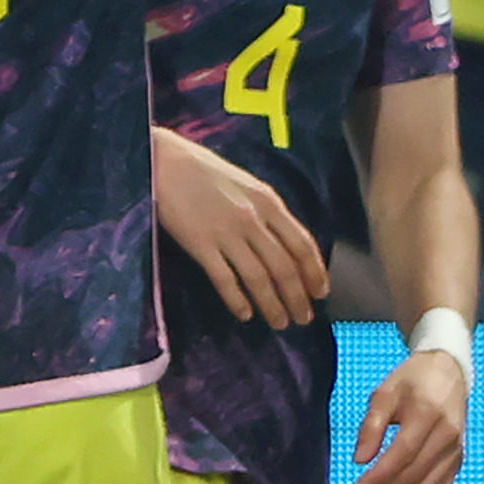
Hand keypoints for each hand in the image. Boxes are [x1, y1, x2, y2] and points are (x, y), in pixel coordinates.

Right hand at [153, 126, 327, 328]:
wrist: (163, 160)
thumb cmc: (202, 170)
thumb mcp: (246, 184)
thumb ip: (266, 211)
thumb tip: (284, 244)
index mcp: (267, 202)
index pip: (301, 244)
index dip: (314, 272)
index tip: (321, 293)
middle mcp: (252, 219)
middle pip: (284, 266)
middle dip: (297, 297)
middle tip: (303, 318)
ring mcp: (226, 232)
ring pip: (258, 277)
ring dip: (272, 304)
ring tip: (279, 322)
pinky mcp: (200, 243)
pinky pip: (224, 279)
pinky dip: (237, 300)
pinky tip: (244, 314)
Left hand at [340, 347, 466, 483]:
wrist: (448, 372)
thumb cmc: (410, 380)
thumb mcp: (384, 393)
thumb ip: (371, 426)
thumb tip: (360, 461)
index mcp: (426, 416)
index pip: (397, 459)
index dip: (372, 482)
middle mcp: (446, 438)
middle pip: (411, 480)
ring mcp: (456, 452)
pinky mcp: (458, 461)